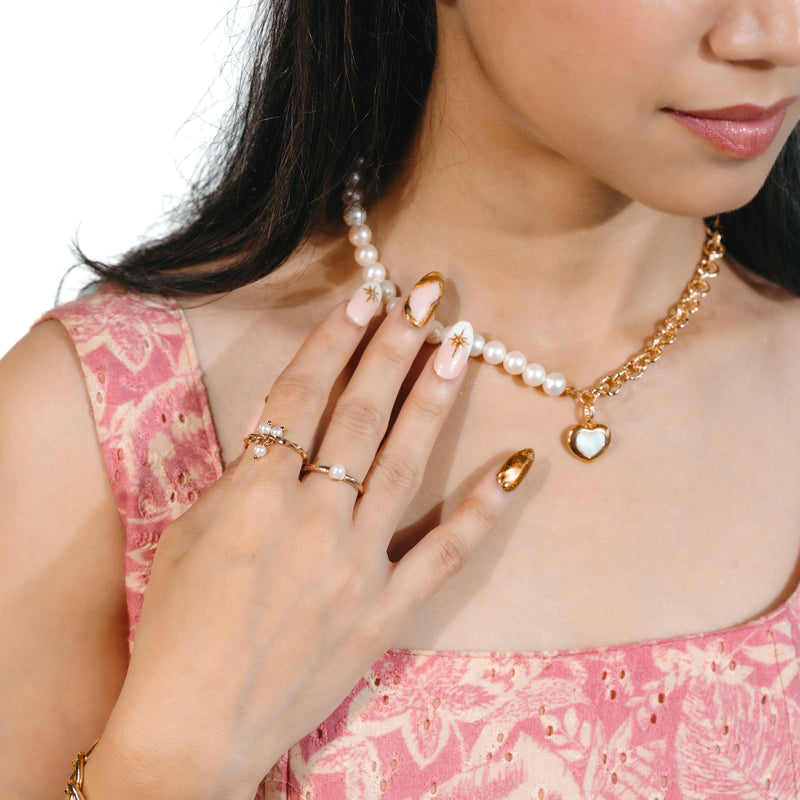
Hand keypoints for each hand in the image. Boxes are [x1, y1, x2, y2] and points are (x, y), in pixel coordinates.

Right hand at [86, 283, 532, 799]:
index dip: (334, 341)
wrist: (193, 727)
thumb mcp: (193, 534)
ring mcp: (356, 567)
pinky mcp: (385, 612)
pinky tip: (514, 467)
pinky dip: (483, 512)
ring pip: (405, 465)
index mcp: (254, 498)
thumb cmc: (177, 626)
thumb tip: (284, 424)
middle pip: (360, 416)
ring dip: (433, 400)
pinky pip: (444, 555)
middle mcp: (313, 522)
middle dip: (392, 348)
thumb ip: (243, 476)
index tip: (364, 296)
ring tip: (459, 347)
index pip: (300, 398)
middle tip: (425, 297)